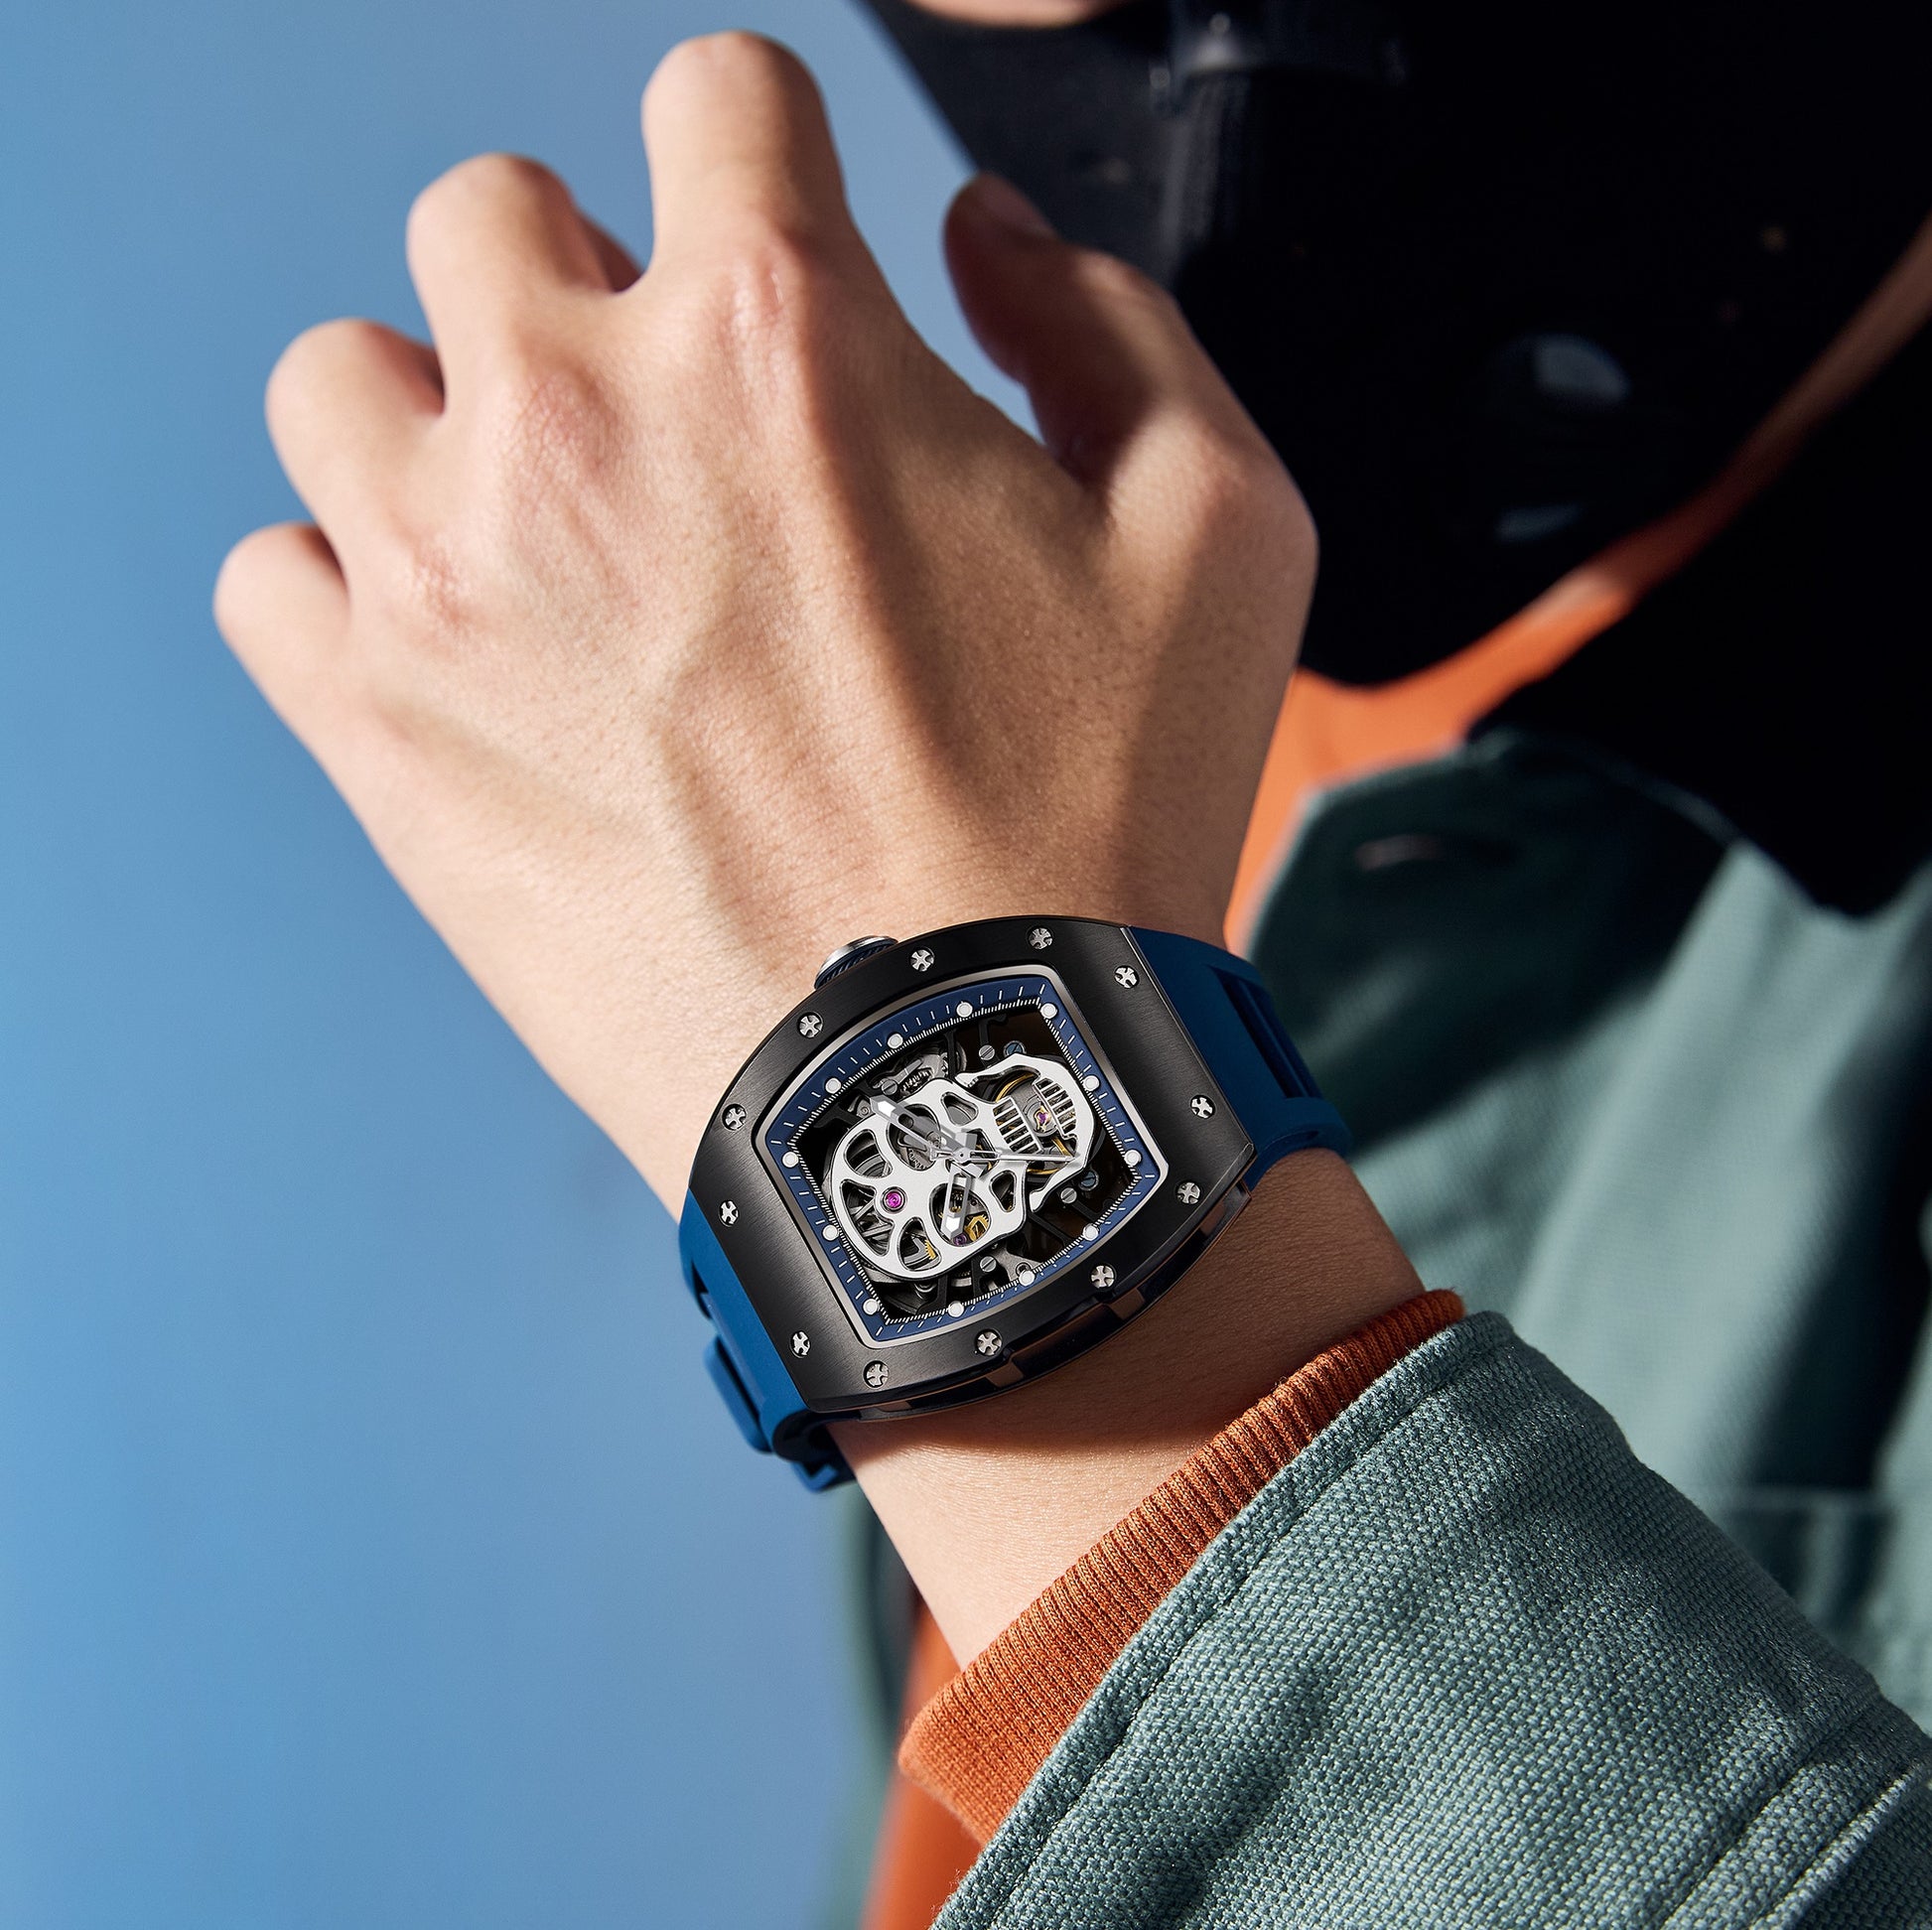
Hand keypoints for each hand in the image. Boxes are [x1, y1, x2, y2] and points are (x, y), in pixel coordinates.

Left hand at [214, 32, 1314, 1208]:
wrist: (954, 1085)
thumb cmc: (1097, 819)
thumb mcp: (1220, 533)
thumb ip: (1108, 325)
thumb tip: (978, 239)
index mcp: (783, 333)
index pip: (711, 93)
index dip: (762, 161)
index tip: (778, 264)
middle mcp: (582, 417)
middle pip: (488, 215)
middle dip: (583, 290)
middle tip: (667, 432)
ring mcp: (449, 576)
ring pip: (341, 380)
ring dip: (437, 426)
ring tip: (542, 544)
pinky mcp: (378, 735)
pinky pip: (267, 580)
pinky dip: (343, 596)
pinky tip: (457, 658)